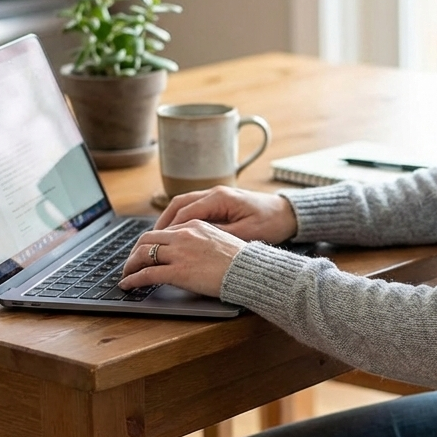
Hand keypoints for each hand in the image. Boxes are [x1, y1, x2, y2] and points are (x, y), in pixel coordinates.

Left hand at [119, 221, 245, 295]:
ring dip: (130, 265)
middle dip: (135, 251)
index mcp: (194, 225)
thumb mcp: (222, 240)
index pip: (164, 230)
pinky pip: (146, 274)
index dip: (151, 242)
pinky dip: (132, 279)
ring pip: (142, 254)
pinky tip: (128, 285)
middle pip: (147, 239)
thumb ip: (203, 241)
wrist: (251, 270)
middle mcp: (183, 235)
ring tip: (126, 275)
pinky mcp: (177, 272)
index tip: (147, 251)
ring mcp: (179, 253)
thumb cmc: (242, 260)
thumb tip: (194, 251)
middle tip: (132, 263)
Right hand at [153, 186, 297, 242]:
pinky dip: (180, 219)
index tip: (157, 244)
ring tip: (157, 238)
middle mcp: (215, 193)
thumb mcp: (246, 233)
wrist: (288, 214)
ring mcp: (216, 195)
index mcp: (220, 198)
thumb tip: (195, 243)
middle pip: (178, 204)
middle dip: (162, 223)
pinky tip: (175, 234)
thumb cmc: (271, 223)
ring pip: (183, 205)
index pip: (186, 212)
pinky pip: (193, 208)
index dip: (170, 229)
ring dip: (169, 220)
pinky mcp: (219, 202)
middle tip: (149, 241)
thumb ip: (219, 236)